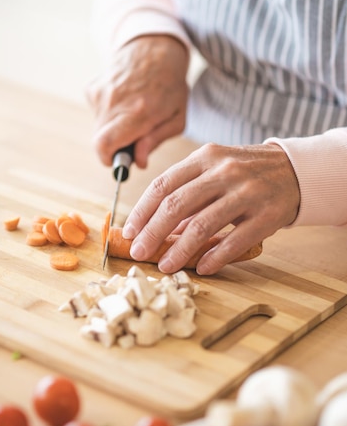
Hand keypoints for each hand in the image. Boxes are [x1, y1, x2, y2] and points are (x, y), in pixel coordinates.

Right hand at [86, 35, 188, 167]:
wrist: (154, 48)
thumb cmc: (170, 85)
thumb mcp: (176, 118)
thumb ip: (155, 141)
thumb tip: (139, 162)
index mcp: (138, 112)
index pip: (104, 145)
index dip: (109, 159)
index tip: (119, 161)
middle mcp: (114, 102)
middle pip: (100, 141)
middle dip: (115, 146)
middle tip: (133, 137)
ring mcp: (100, 93)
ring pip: (99, 127)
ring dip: (113, 129)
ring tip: (131, 114)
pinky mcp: (92, 88)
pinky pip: (97, 113)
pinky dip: (109, 114)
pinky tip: (124, 101)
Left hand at [122, 143, 300, 274]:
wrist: (295, 170)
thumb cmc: (246, 172)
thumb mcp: (215, 169)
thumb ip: (187, 193)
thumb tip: (157, 227)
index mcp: (205, 157)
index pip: (163, 185)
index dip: (142, 211)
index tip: (129, 232)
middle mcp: (224, 172)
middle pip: (176, 205)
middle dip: (152, 233)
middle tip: (139, 253)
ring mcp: (247, 193)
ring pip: (202, 225)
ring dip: (179, 250)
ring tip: (165, 266)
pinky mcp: (267, 215)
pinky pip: (235, 241)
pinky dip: (215, 257)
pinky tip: (202, 267)